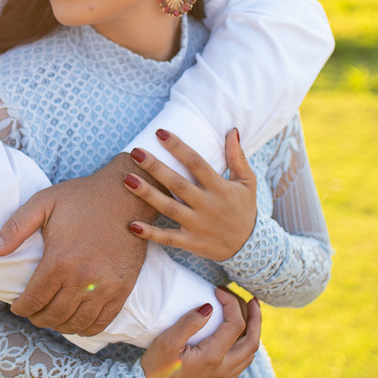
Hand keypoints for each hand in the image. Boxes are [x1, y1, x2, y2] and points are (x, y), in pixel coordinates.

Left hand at [0, 153, 154, 335]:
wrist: (125, 196)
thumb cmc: (82, 198)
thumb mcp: (43, 203)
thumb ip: (15, 227)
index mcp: (59, 260)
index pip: (33, 300)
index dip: (21, 307)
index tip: (17, 306)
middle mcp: (82, 279)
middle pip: (53, 315)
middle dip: (38, 318)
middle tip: (33, 312)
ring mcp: (105, 287)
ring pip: (76, 323)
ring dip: (59, 326)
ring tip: (52, 317)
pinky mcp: (123, 289)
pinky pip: (102, 322)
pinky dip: (86, 328)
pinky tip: (77, 322)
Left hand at [124, 129, 256, 261]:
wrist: (250, 247)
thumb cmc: (245, 209)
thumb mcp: (248, 182)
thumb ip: (237, 157)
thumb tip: (232, 131)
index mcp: (220, 187)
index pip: (196, 163)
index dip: (178, 147)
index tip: (160, 133)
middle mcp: (207, 205)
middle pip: (177, 183)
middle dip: (155, 167)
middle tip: (135, 152)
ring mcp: (198, 225)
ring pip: (168, 208)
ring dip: (147, 194)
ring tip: (126, 179)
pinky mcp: (191, 242)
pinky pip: (168, 238)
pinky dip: (150, 233)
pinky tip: (132, 225)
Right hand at [140, 287, 260, 377]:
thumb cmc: (156, 367)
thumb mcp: (167, 341)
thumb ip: (190, 322)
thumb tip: (209, 307)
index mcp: (212, 357)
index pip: (235, 325)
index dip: (231, 304)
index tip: (219, 291)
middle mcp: (223, 369)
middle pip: (252, 341)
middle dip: (256, 318)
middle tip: (252, 300)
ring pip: (249, 354)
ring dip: (253, 333)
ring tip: (249, 316)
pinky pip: (241, 363)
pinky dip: (245, 347)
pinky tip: (236, 338)